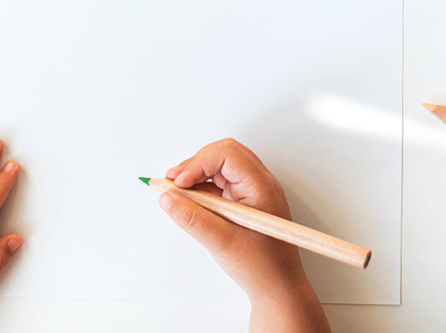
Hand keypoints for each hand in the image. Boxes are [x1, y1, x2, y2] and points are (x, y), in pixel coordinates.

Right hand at [161, 139, 329, 332]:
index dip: (199, 163)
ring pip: (220, 168)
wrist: (279, 290)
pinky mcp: (245, 202)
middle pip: (223, 155)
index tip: (179, 183)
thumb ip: (192, 219)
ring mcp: (253, 192)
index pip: (227, 155)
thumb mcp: (222, 243)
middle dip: (194, 165)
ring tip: (176, 194)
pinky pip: (220, 184)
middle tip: (172, 183)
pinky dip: (201, 189)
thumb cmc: (263, 269)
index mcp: (261, 187)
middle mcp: (259, 184)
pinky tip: (189, 203)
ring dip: (196, 176)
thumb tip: (167, 198)